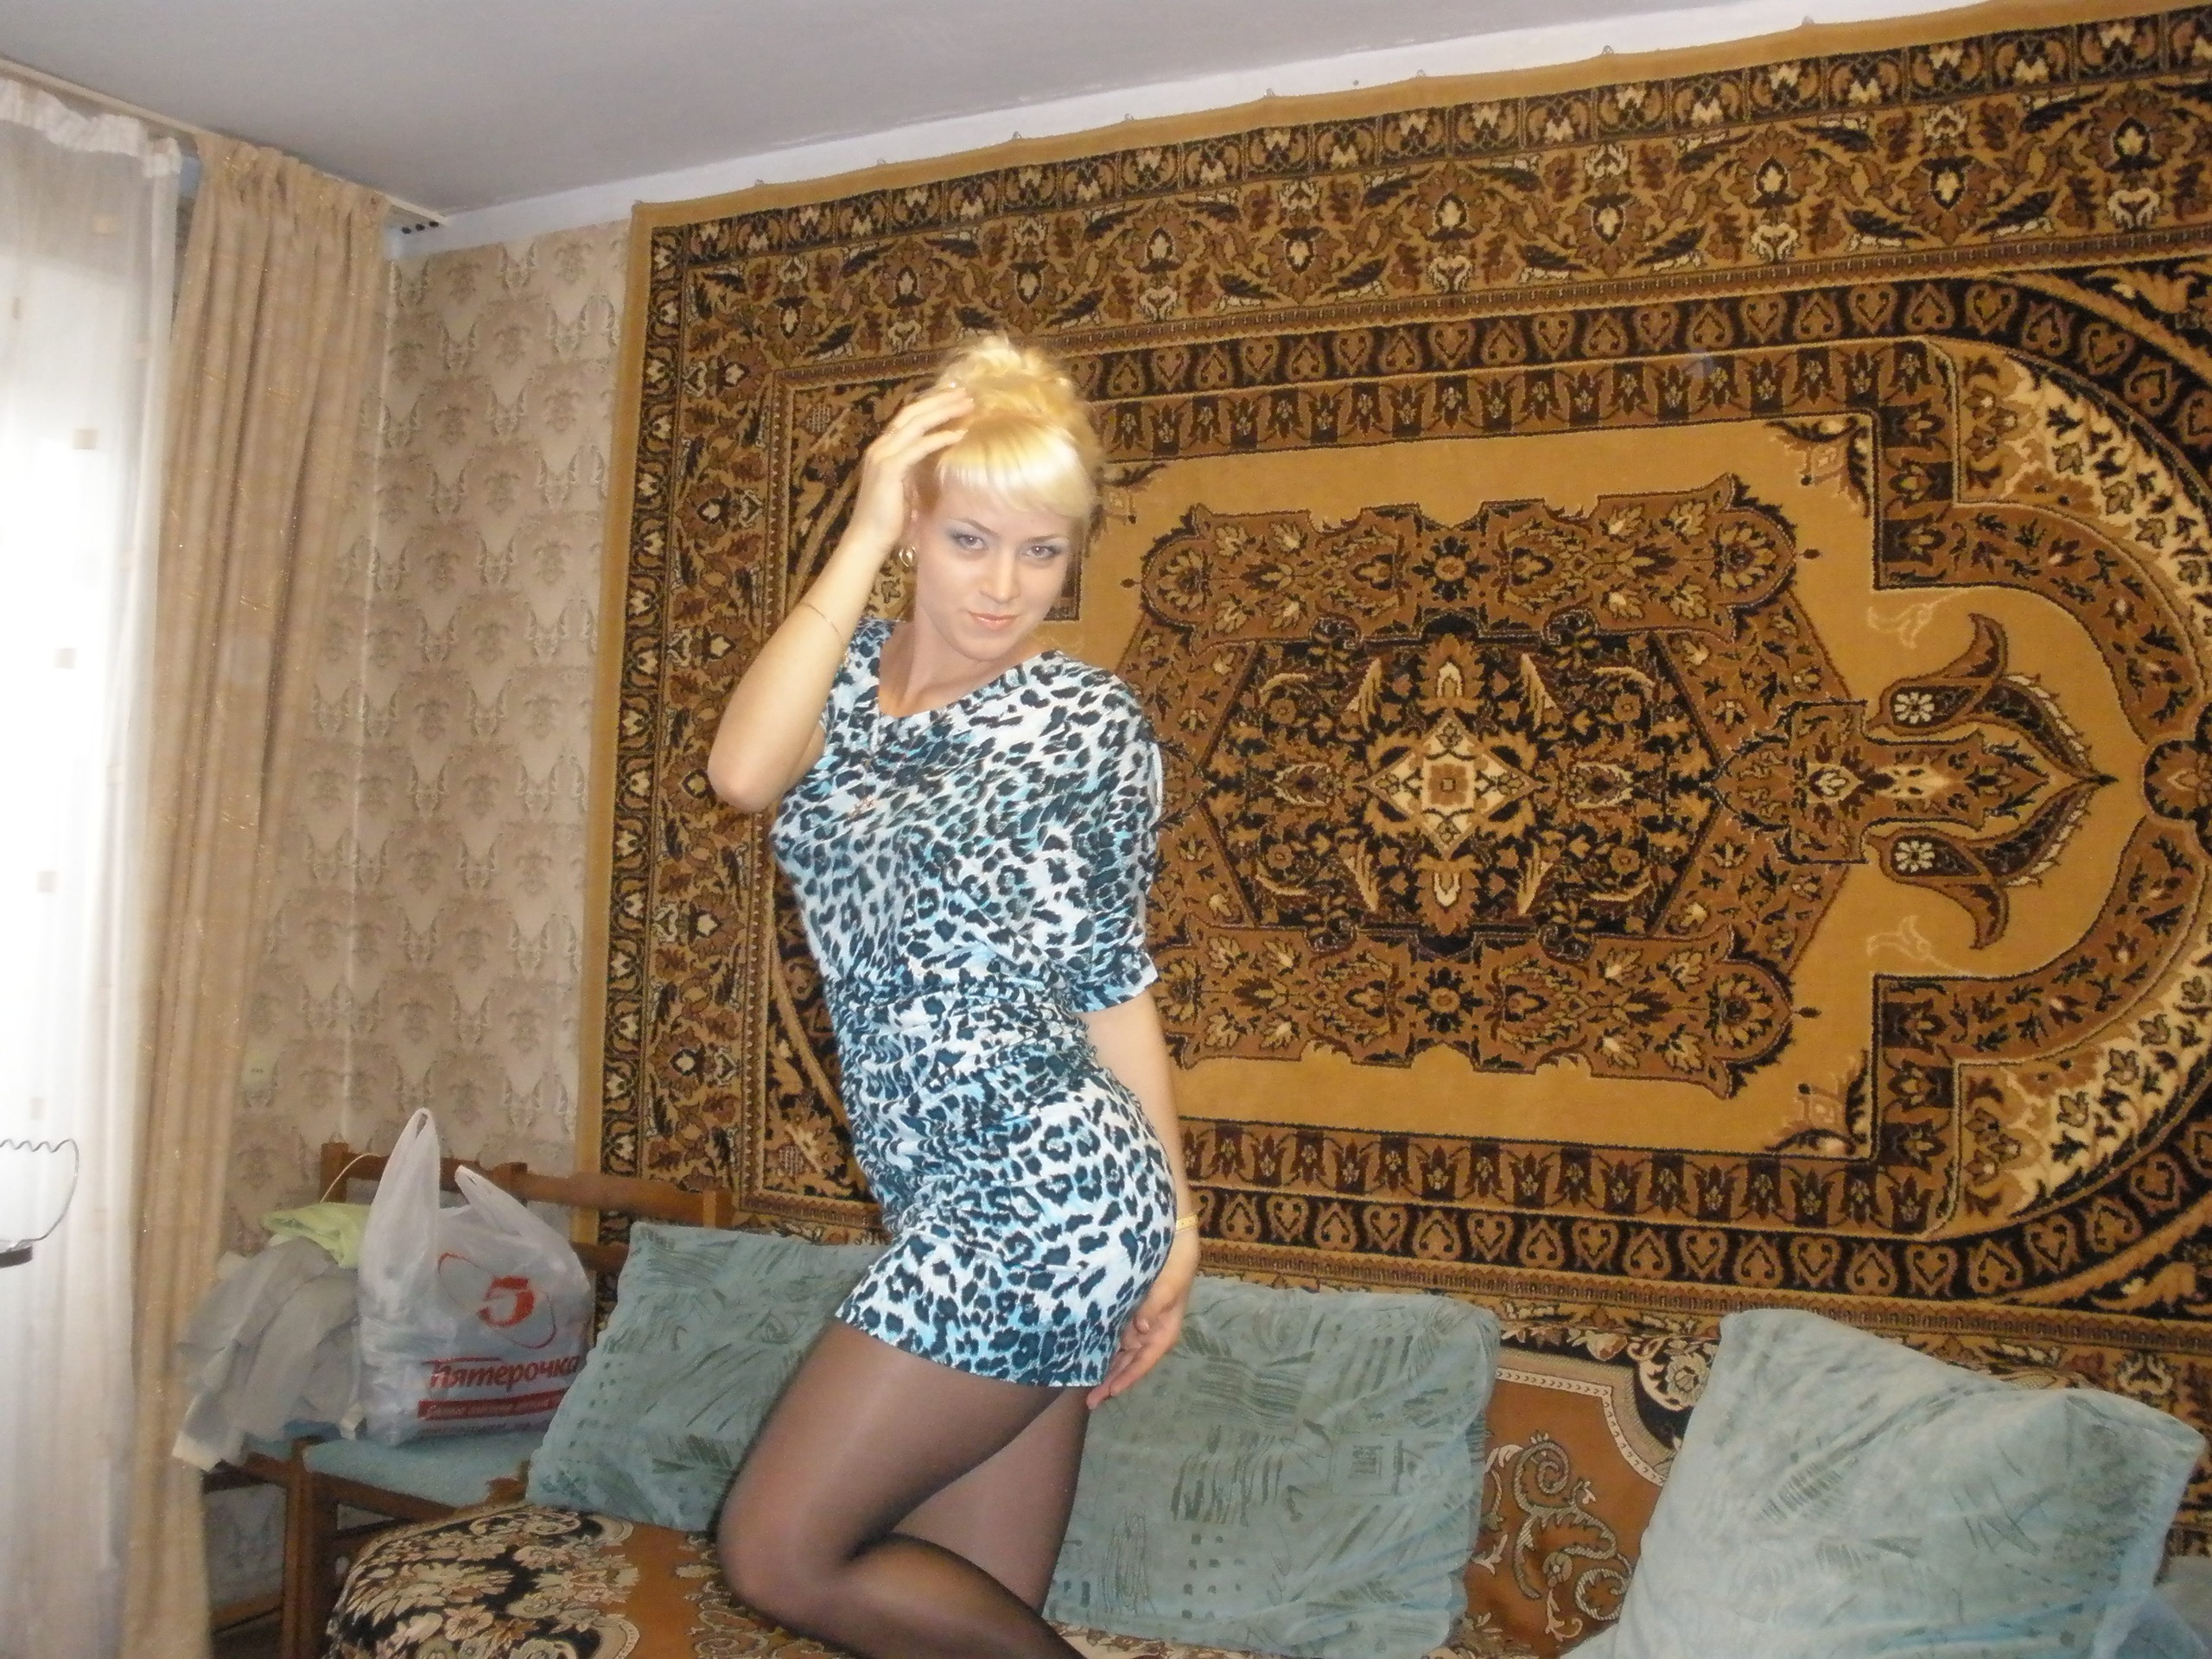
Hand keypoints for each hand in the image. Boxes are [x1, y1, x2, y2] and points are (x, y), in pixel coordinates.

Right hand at [842, 384, 973, 561]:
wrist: (868, 539)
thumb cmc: (889, 520)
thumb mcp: (906, 487)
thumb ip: (918, 469)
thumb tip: (941, 459)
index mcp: (883, 448)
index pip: (909, 417)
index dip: (932, 404)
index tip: (955, 398)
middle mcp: (880, 446)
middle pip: (913, 412)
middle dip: (941, 400)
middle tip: (966, 394)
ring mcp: (882, 455)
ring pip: (916, 423)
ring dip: (944, 412)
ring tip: (967, 406)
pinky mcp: (889, 468)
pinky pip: (919, 447)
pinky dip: (940, 438)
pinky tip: (958, 434)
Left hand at [1087, 1225, 1198, 1408]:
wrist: (1174, 1229)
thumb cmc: (1176, 1256)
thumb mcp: (1170, 1281)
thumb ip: (1154, 1305)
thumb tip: (1139, 1333)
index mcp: (1166, 1325)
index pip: (1147, 1358)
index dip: (1130, 1376)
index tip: (1111, 1392)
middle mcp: (1153, 1326)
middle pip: (1132, 1360)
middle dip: (1113, 1380)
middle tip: (1090, 1400)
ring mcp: (1142, 1318)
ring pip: (1123, 1351)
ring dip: (1108, 1368)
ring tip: (1087, 1386)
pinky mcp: (1130, 1306)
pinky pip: (1117, 1333)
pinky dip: (1106, 1347)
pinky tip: (1090, 1354)